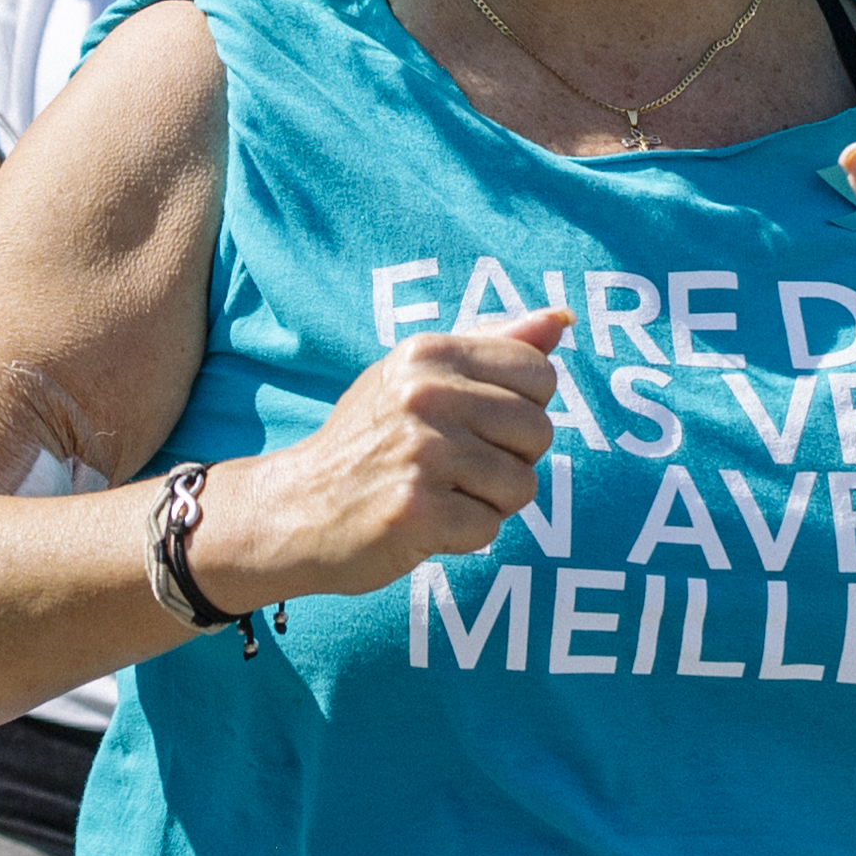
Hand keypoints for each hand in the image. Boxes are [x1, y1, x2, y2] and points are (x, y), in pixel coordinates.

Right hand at [190, 308, 567, 610]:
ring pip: (522, 484)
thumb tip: (561, 319)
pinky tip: (426, 522)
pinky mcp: (417, 509)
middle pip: (538, 432)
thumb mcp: (418, 375)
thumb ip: (493, 344)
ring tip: (439, 494)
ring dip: (489, 501)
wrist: (294, 507)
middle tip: (454, 468)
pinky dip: (465, 535)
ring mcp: (421, 452)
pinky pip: (491, 527)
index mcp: (429, 353)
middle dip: (510, 460)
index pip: (539, 373)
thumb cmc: (369, 441)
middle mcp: (426, 394)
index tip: (477, 424)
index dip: (521, 408)